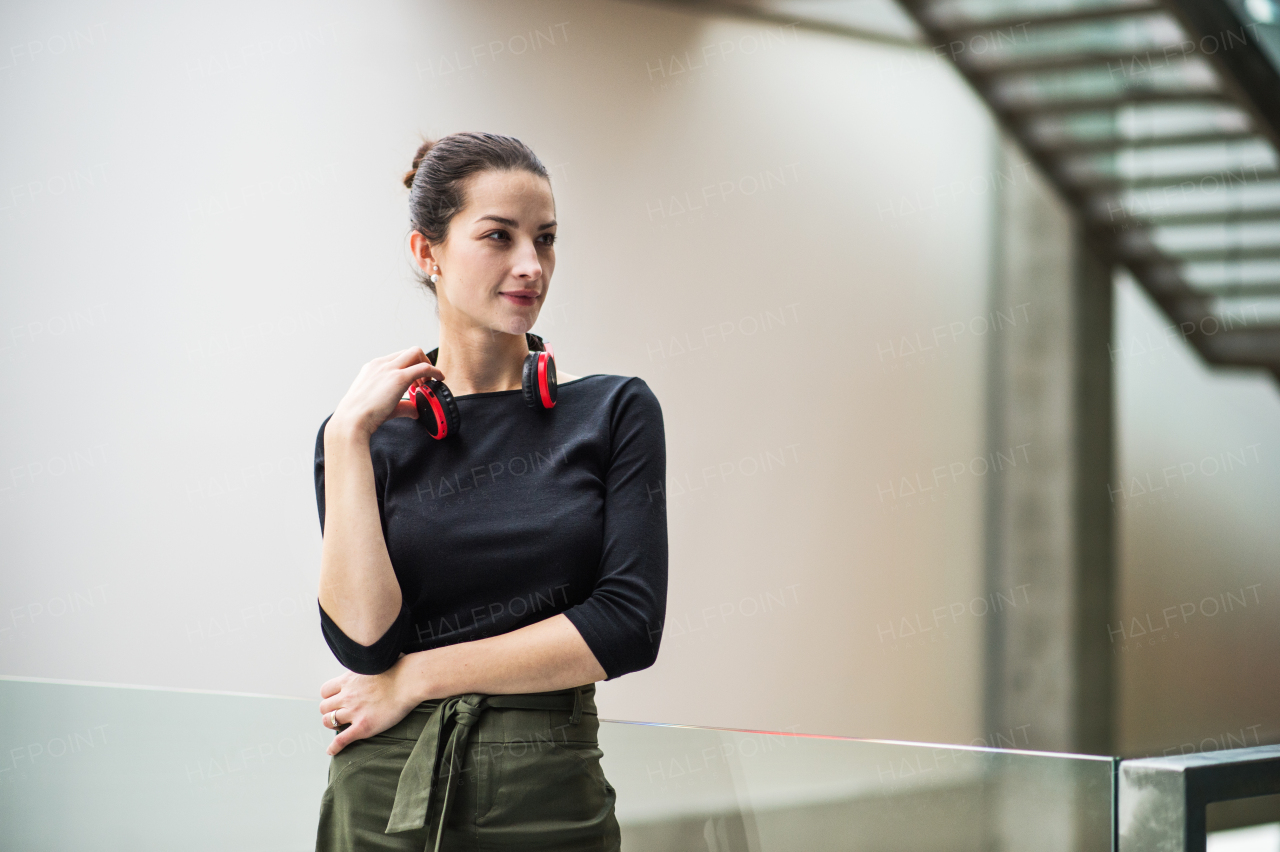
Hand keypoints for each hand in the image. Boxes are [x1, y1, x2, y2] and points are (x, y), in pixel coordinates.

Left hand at [319, 661, 421, 755]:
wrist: (410, 680)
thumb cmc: (399, 668)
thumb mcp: (375, 661)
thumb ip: (366, 665)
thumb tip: (373, 660)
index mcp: (349, 680)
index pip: (326, 690)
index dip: (329, 697)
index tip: (336, 700)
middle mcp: (348, 695)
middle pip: (324, 707)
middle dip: (329, 712)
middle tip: (340, 714)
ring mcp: (354, 711)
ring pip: (328, 721)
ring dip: (332, 725)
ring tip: (339, 727)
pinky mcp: (363, 726)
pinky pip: (341, 740)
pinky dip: (334, 747)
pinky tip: (331, 751)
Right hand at [329, 347, 443, 439]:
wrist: (352, 420)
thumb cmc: (361, 415)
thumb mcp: (381, 404)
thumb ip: (401, 405)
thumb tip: (415, 411)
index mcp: (373, 367)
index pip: (397, 358)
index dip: (409, 367)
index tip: (415, 381)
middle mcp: (380, 364)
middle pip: (408, 352)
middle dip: (420, 362)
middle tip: (424, 381)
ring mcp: (389, 368)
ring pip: (416, 353)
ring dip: (427, 365)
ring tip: (428, 383)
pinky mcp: (398, 378)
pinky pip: (424, 367)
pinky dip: (435, 371)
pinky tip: (439, 378)